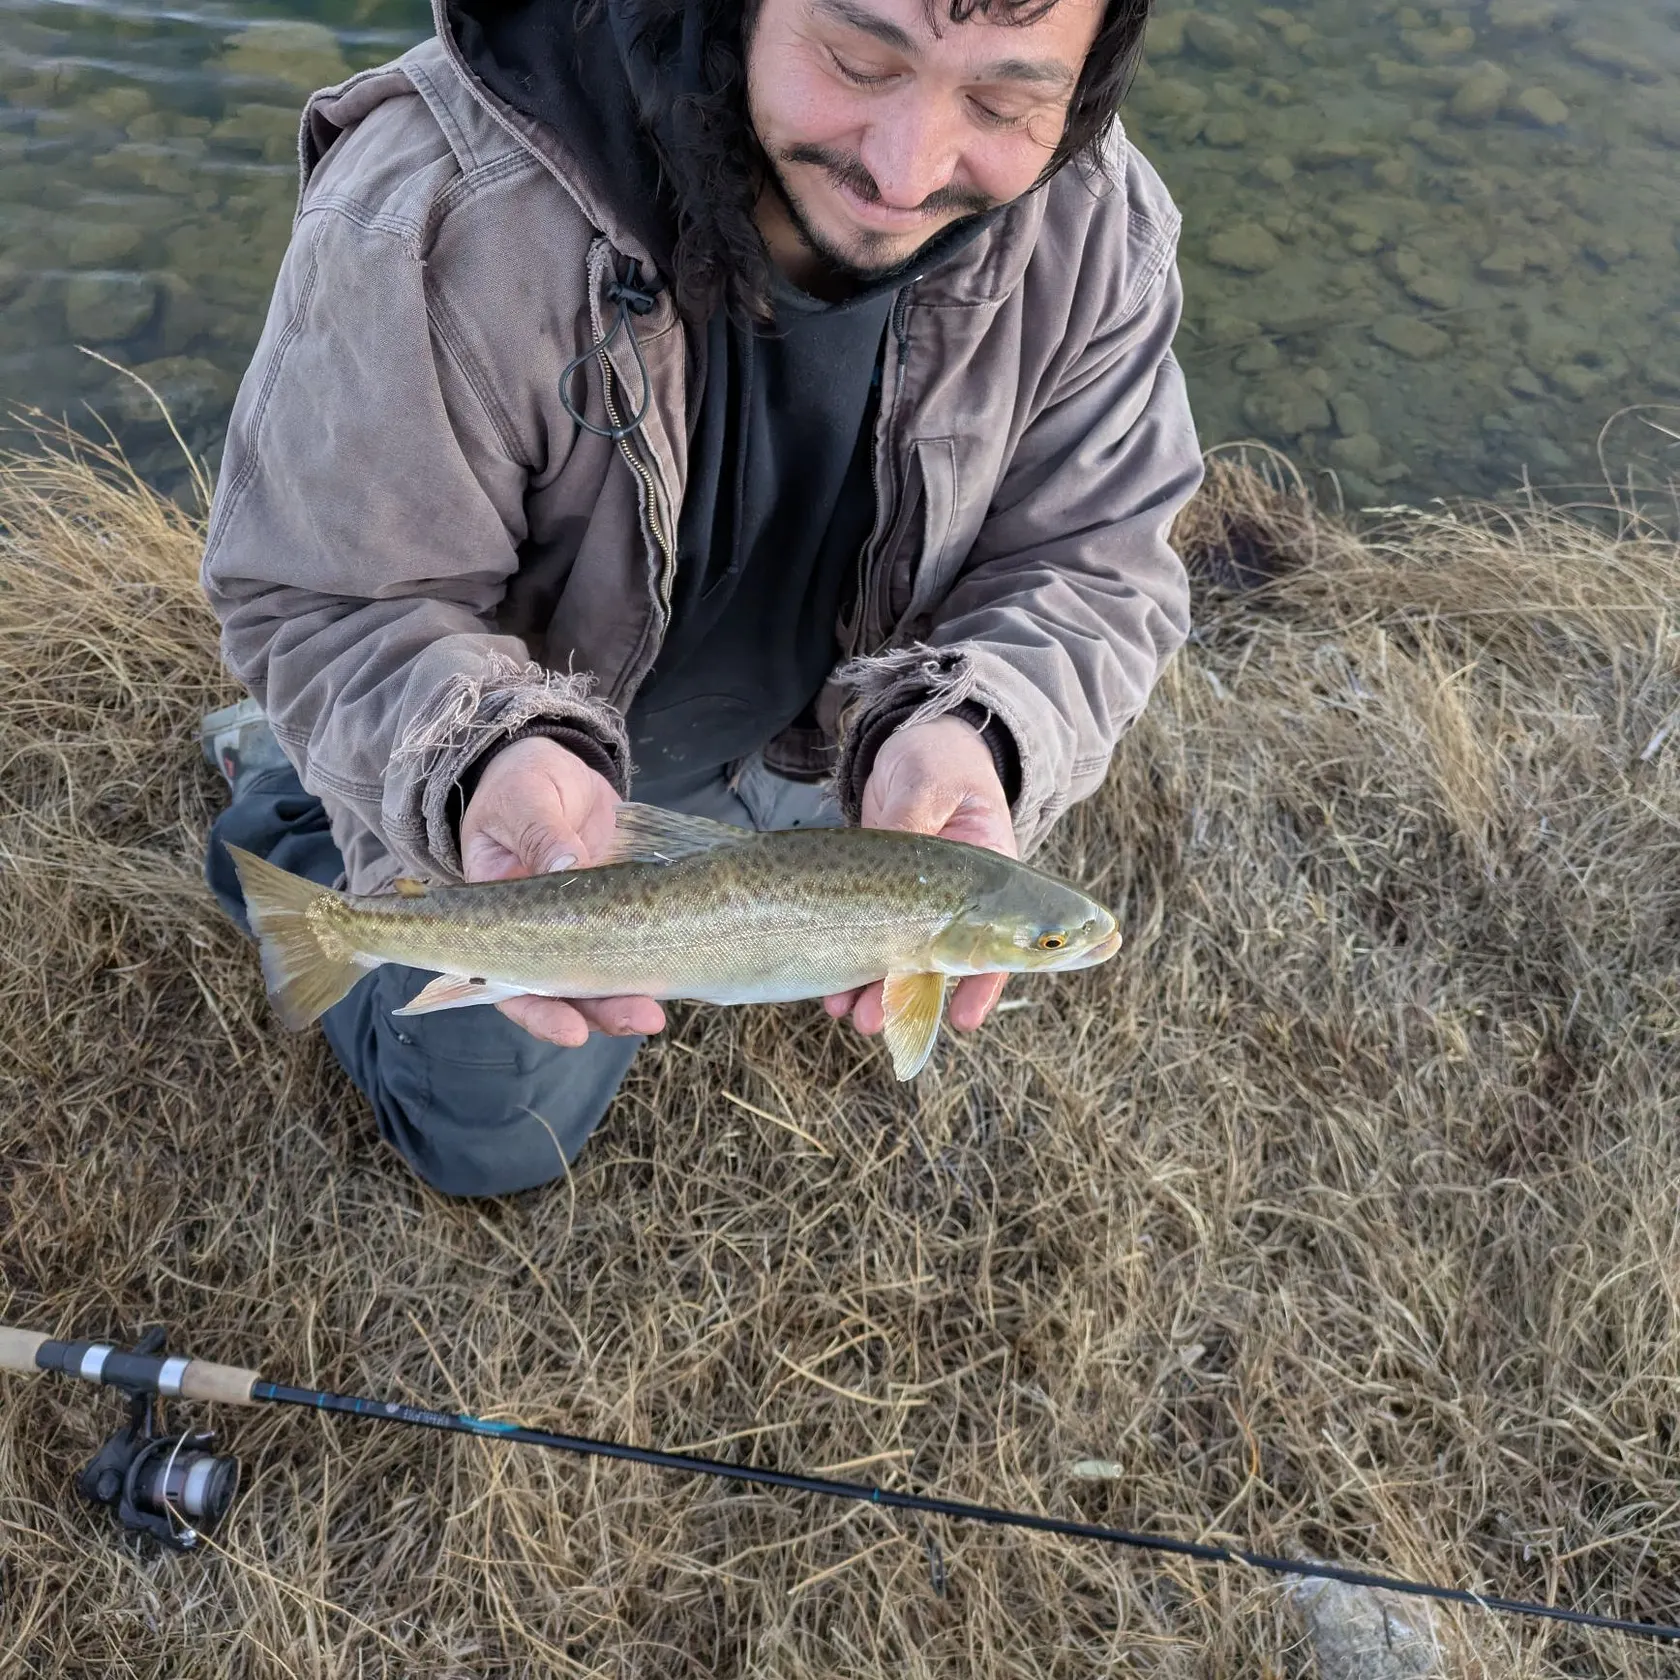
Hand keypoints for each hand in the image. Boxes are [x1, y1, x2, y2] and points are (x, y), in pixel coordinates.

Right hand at [458, 736, 664, 1046]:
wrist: (553, 764)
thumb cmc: (520, 783)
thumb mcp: (522, 799)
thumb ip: (539, 831)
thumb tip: (566, 862)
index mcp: (495, 915)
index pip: (507, 977)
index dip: (537, 1008)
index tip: (571, 1030)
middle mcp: (537, 930)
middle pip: (562, 987)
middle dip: (599, 1011)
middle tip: (640, 1019)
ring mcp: (579, 922)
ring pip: (601, 972)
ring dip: (628, 995)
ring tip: (656, 1014)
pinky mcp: (618, 906)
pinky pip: (632, 941)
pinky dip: (651, 961)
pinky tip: (677, 974)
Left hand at [824, 714, 1017, 1038]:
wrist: (912, 743)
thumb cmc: (938, 758)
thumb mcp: (930, 783)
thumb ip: (914, 819)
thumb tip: (895, 850)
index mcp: (990, 874)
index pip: (998, 942)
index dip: (983, 983)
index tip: (963, 1018)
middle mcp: (957, 901)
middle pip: (939, 963)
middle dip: (908, 998)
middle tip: (875, 1021)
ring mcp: (917, 902)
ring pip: (900, 959)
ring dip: (875, 991)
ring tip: (847, 1014)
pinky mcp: (880, 896)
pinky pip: (869, 939)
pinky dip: (853, 965)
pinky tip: (832, 989)